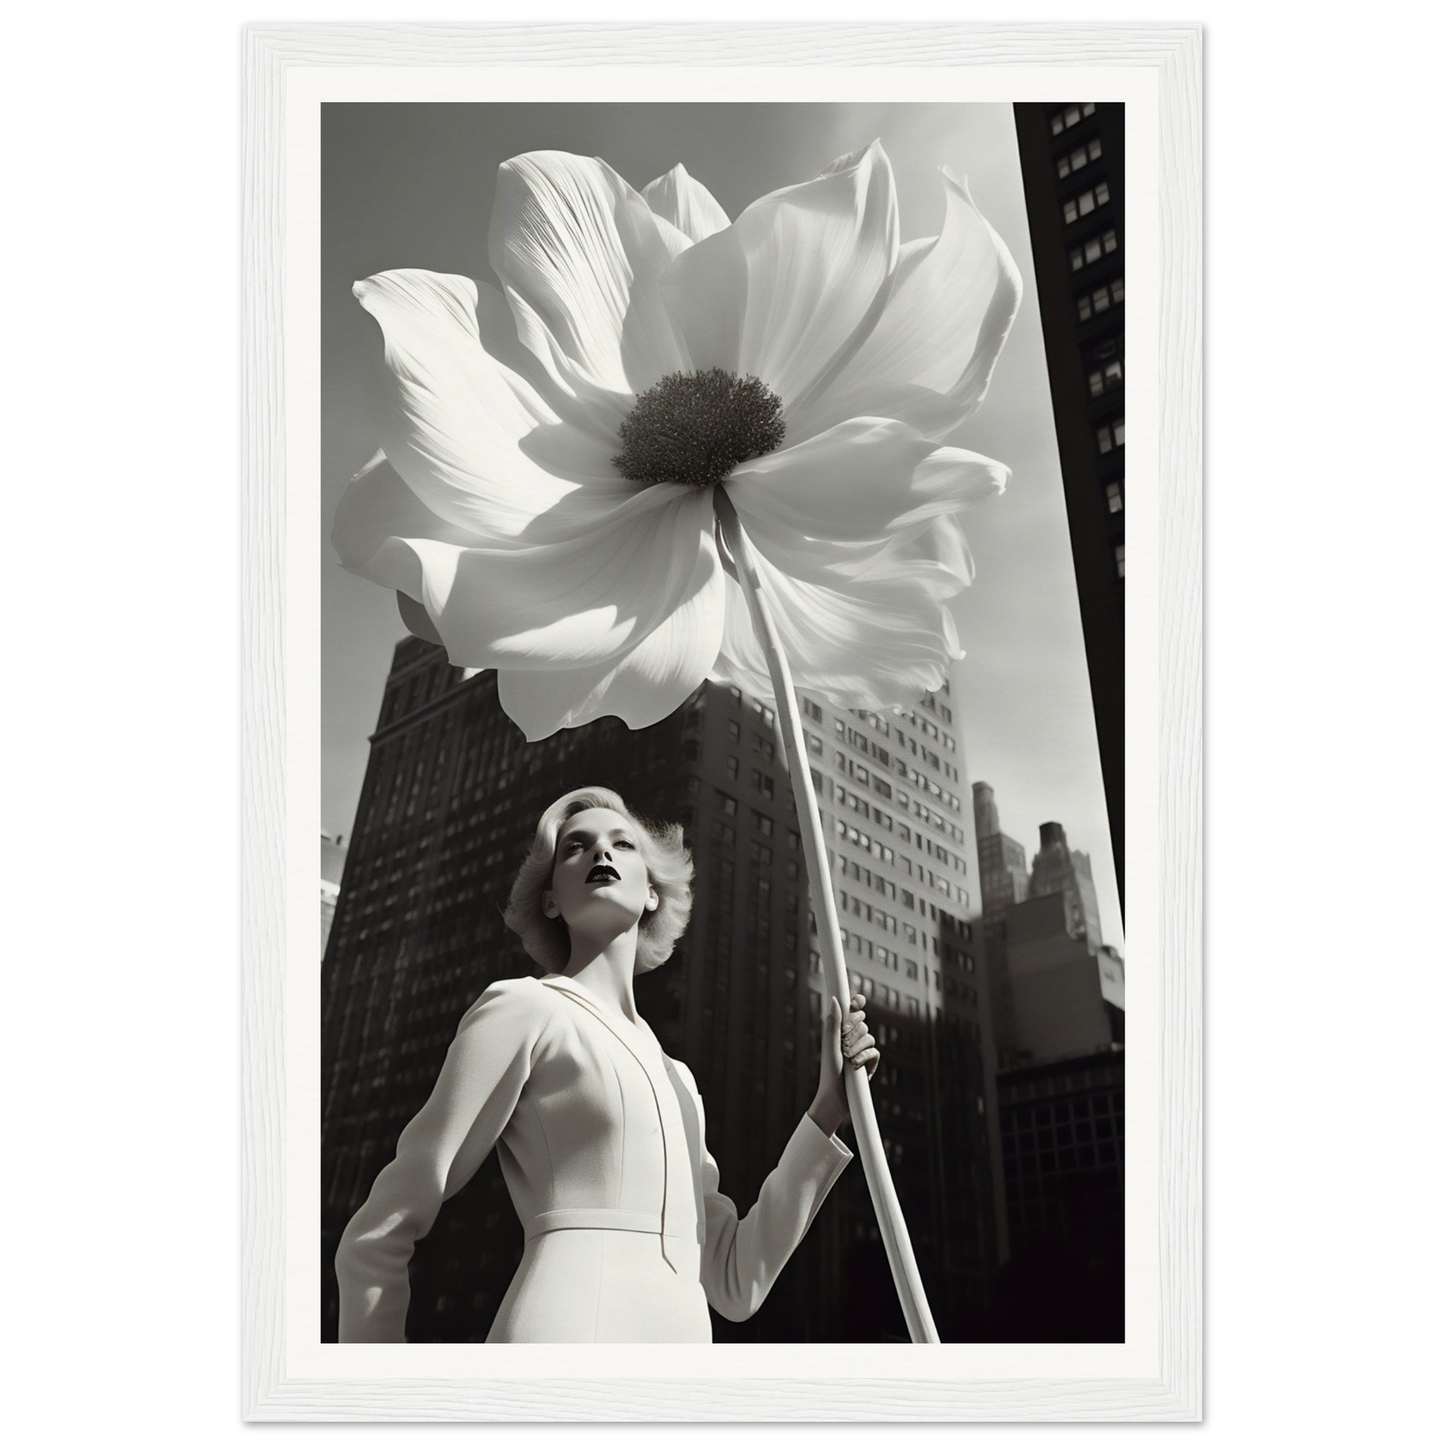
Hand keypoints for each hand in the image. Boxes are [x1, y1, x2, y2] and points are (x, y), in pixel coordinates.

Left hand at [808, 994, 879, 1137]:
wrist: (835, 1097)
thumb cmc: (828, 1071)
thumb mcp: (830, 1046)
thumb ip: (834, 1023)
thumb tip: (834, 999)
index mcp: (840, 1031)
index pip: (852, 1011)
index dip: (857, 1004)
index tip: (857, 1002)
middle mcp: (852, 1038)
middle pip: (862, 1021)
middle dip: (854, 1028)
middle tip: (844, 1038)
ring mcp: (863, 1050)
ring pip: (869, 1036)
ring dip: (857, 1046)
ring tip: (847, 1057)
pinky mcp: (871, 1063)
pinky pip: (875, 1052)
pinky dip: (865, 1057)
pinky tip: (856, 1065)